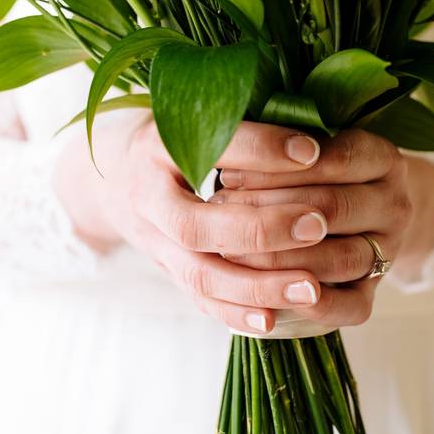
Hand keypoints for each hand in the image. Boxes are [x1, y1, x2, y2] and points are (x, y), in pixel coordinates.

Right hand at [55, 113, 332, 334]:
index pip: (208, 147)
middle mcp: (147, 197)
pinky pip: (199, 300)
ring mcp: (153, 242)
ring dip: (257, 286)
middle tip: (317, 224)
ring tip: (311, 287)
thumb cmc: (174, 135)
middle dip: (259, 229)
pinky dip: (236, 314)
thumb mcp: (195, 113)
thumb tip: (314, 127)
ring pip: (199, 274)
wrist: (116, 175)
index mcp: (156, 144)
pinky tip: (274, 320)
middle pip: (194, 226)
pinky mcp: (166, 271)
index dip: (260, 150)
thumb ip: (242, 119)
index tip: (311, 150)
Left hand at [211, 128, 433, 328]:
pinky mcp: (370, 293)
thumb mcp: (294, 145)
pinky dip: (311, 306)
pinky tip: (268, 299)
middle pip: (332, 208)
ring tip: (228, 251)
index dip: (279, 167)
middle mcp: (393, 204)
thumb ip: (274, 140)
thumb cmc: (300, 170)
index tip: (229, 172)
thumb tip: (228, 144)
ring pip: (340, 259)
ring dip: (281, 259)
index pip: (336, 158)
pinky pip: (350, 308)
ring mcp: (387, 251)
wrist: (344, 215)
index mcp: (381, 157)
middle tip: (218, 211)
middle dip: (269, 211)